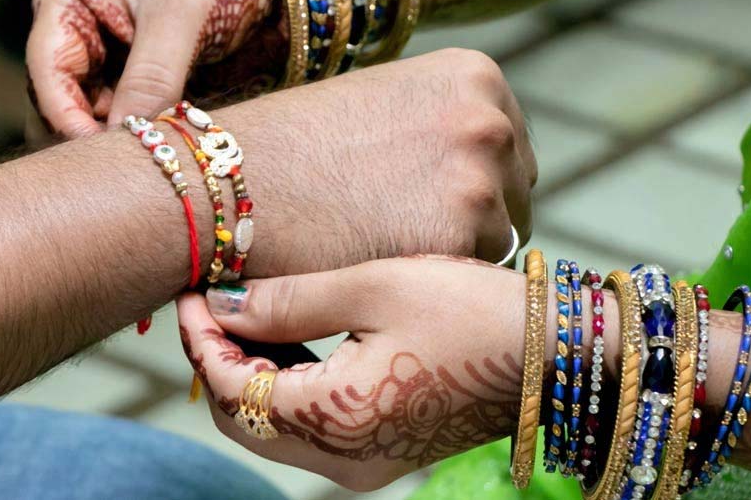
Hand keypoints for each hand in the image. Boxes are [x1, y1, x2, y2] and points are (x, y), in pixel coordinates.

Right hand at [26, 0, 282, 137]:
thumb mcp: (180, 18)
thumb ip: (150, 78)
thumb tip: (124, 138)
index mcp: (66, 0)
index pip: (47, 71)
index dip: (65, 116)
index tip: (100, 152)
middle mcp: (73, 31)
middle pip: (58, 101)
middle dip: (88, 132)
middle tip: (130, 159)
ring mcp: (99, 58)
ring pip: (87, 117)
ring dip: (116, 137)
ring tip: (153, 152)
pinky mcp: (127, 80)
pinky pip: (119, 118)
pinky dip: (136, 133)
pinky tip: (163, 143)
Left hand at [177, 256, 526, 490]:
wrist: (556, 355)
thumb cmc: (472, 310)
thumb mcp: (374, 287)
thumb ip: (287, 301)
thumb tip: (220, 303)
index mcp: (334, 419)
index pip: (225, 387)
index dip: (199, 336)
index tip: (194, 286)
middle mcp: (341, 460)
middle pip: (237, 416)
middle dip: (215, 356)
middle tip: (215, 297)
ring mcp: (361, 464)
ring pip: (267, 424)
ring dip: (246, 370)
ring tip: (249, 308)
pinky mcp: (378, 453)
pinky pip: (305, 428)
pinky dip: (284, 385)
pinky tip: (291, 336)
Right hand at [219, 49, 535, 272]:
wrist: (228, 182)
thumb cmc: (285, 147)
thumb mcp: (376, 104)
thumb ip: (432, 125)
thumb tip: (466, 163)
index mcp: (474, 74)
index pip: (506, 145)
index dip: (465, 179)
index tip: (419, 198)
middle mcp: (489, 117)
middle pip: (512, 192)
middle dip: (469, 217)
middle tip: (400, 230)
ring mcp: (481, 176)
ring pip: (496, 240)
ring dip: (452, 253)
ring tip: (383, 247)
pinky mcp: (460, 235)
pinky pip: (467, 276)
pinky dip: (430, 280)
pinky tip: (380, 265)